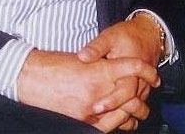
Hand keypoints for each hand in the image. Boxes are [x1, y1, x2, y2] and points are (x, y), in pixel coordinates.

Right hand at [16, 49, 158, 132]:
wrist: (31, 77)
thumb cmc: (54, 64)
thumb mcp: (84, 57)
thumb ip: (104, 65)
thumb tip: (121, 70)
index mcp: (99, 71)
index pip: (133, 69)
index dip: (146, 70)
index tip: (153, 74)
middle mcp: (98, 93)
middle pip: (131, 96)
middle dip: (142, 93)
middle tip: (148, 90)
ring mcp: (90, 111)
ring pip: (122, 115)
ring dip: (133, 112)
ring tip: (139, 109)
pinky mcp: (82, 121)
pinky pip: (107, 127)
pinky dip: (118, 124)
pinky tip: (123, 121)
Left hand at [78, 17, 164, 129]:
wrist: (148, 33)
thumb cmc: (127, 35)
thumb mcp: (110, 36)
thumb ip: (96, 47)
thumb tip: (82, 56)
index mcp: (132, 68)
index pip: (125, 91)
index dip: (111, 101)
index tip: (95, 107)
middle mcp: (140, 80)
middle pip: (131, 104)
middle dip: (114, 113)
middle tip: (95, 115)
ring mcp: (144, 86)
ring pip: (135, 107)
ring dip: (120, 113)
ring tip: (102, 119)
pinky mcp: (143, 88)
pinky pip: (136, 104)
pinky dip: (125, 110)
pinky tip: (111, 114)